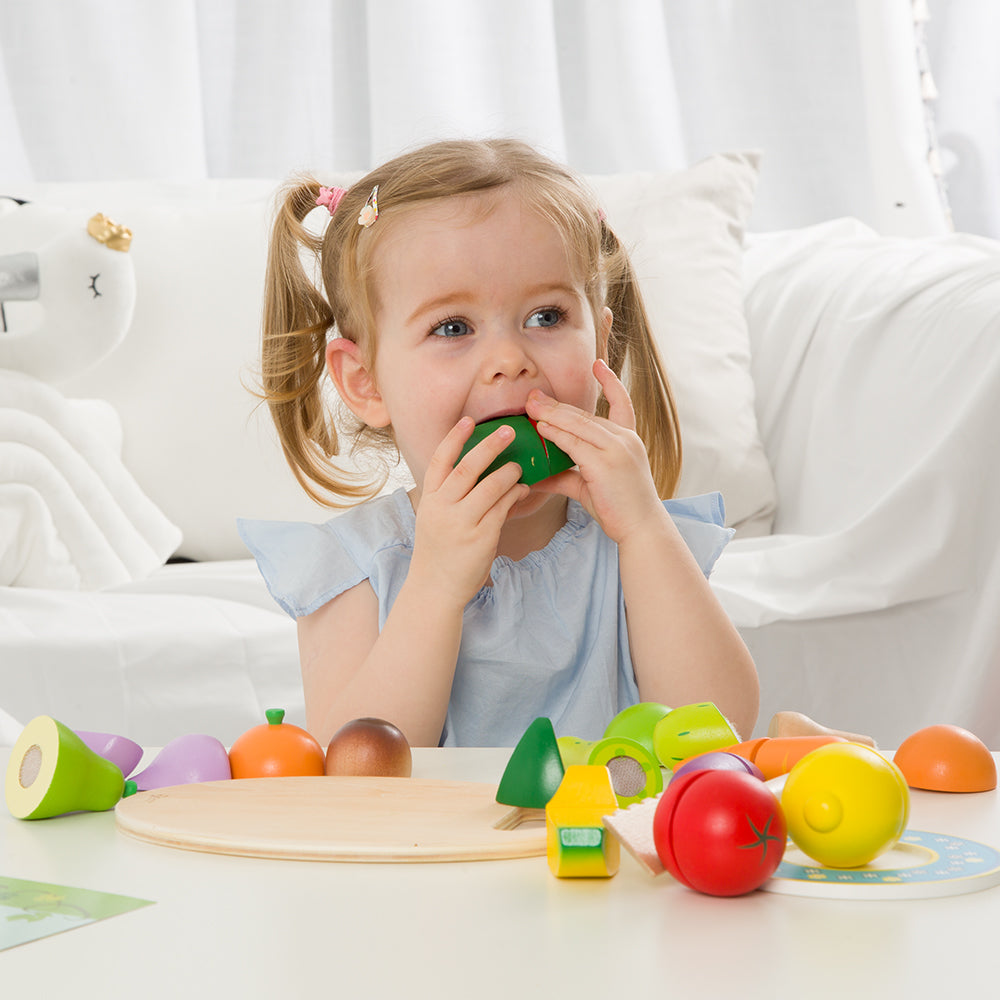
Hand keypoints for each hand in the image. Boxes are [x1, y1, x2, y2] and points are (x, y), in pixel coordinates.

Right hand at [409, 417, 529, 607]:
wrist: (435, 588)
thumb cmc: (439, 551)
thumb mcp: (435, 518)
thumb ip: (451, 495)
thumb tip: (479, 470)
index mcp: (430, 499)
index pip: (440, 460)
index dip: (455, 438)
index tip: (468, 420)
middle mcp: (443, 508)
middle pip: (468, 467)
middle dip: (490, 446)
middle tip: (509, 431)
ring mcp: (461, 523)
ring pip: (490, 486)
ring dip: (508, 472)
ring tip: (519, 467)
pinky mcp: (481, 537)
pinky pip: (503, 508)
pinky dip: (514, 495)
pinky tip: (521, 490)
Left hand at [525, 360, 663, 543]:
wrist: (641, 528)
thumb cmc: (620, 508)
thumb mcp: (591, 485)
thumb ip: (566, 475)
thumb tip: (537, 476)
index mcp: (628, 440)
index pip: (622, 403)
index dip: (610, 382)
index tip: (598, 364)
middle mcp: (625, 440)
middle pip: (586, 414)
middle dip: (557, 405)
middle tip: (533, 396)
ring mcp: (617, 450)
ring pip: (578, 425)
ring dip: (551, 414)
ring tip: (530, 407)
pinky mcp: (606, 464)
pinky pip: (575, 444)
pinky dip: (556, 434)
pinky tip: (541, 428)